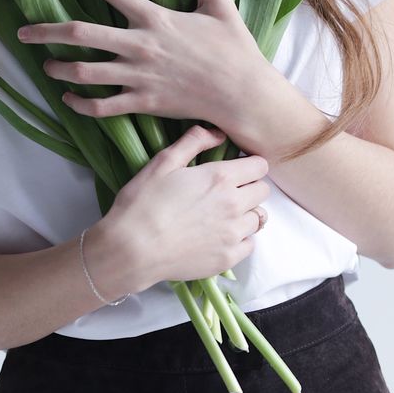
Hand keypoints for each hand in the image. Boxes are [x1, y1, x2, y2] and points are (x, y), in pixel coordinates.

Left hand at [17, 0, 270, 138]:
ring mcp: (138, 77)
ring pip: (85, 72)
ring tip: (45, 65)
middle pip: (81, 33)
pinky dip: (80, 105)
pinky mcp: (143, 103)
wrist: (243, 93)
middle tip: (23, 31)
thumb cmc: (233, 46)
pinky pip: (102, 107)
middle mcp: (140, 45)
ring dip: (58, 69)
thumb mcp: (217, 1)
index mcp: (155, 16)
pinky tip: (69, 100)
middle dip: (46, 31)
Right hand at [101, 124, 271, 286]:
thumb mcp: (163, 162)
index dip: (249, 164)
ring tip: (222, 214)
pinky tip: (219, 235)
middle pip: (263, 191)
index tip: (236, 168)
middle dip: (249, 186)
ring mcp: (233, 234)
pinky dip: (240, 238)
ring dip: (246, 213)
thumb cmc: (143, 203)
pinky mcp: (228, 258)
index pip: (259, 166)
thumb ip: (194, 142)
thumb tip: (218, 134)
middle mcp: (234, 205)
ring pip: (259, 218)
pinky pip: (249, 244)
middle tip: (226, 190)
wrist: (131, 250)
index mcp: (220, 178)